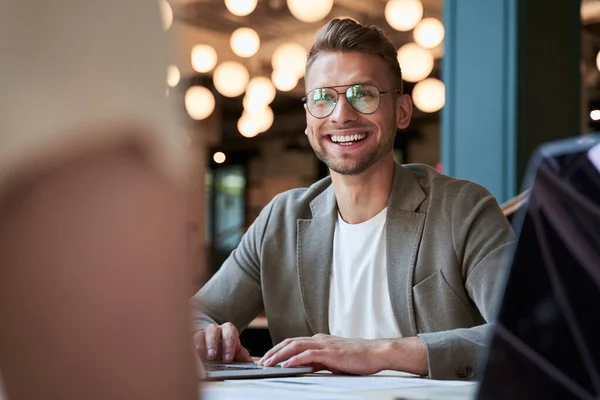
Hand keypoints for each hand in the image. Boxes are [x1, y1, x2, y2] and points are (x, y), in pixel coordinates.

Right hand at [193, 322, 251, 362]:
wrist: (215, 343)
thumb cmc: (226, 347)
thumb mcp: (235, 350)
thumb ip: (242, 356)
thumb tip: (251, 364)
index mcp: (228, 330)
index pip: (230, 334)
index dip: (229, 346)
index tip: (228, 359)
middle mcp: (215, 329)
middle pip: (213, 332)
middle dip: (212, 344)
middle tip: (212, 356)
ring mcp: (202, 333)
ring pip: (199, 335)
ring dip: (200, 345)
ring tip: (201, 355)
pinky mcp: (192, 339)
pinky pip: (189, 341)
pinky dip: (189, 348)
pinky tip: (189, 355)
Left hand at [257, 334, 391, 374]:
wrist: (375, 353)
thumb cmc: (358, 358)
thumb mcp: (333, 359)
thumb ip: (318, 360)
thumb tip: (303, 366)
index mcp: (319, 340)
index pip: (294, 342)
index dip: (279, 349)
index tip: (268, 358)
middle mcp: (319, 339)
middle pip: (290, 342)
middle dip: (274, 352)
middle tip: (262, 362)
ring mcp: (324, 345)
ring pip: (295, 346)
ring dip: (279, 355)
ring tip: (268, 364)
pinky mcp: (330, 353)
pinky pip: (308, 355)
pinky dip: (295, 359)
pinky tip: (286, 365)